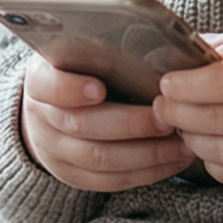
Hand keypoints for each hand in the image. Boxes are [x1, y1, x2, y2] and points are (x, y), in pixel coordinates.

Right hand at [20, 56, 195, 190]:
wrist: (50, 110)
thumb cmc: (81, 71)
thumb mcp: (81, 52)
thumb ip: (108, 48)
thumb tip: (157, 41)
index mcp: (41, 80)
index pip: (48, 85)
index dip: (70, 89)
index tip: (99, 88)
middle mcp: (41, 118)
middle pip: (82, 125)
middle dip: (130, 124)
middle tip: (166, 118)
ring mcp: (54, 151)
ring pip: (100, 158)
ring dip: (147, 153)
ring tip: (181, 143)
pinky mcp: (73, 176)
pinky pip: (111, 181)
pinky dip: (146, 172)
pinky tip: (173, 160)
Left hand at [153, 20, 222, 198]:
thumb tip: (204, 47)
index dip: (187, 83)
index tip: (167, 80)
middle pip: (212, 118)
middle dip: (175, 111)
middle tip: (161, 103)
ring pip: (215, 150)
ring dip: (190, 136)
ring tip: (183, 122)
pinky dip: (212, 161)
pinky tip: (212, 144)